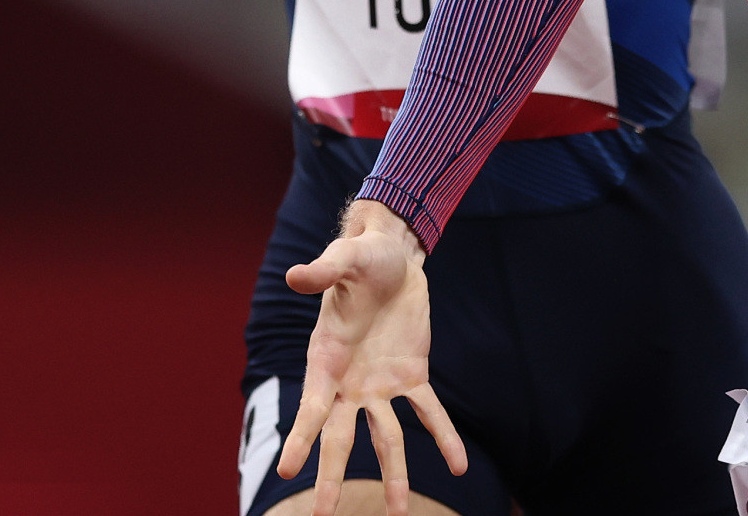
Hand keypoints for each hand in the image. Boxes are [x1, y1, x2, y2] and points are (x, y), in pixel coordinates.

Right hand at [279, 200, 465, 515]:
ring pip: (387, 438)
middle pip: (340, 437)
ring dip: (395, 474)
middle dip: (332, 475)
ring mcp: (380, 386)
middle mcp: (348, 383)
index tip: (287, 472)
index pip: (311, 408)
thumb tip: (295, 276)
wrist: (393, 257)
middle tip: (322, 514)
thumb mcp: (344, 259)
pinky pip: (430, 413)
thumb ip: (322, 271)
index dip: (301, 439)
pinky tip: (460, 466)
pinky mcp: (413, 377)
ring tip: (399, 511)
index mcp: (324, 361)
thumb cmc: (360, 258)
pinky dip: (445, 438)